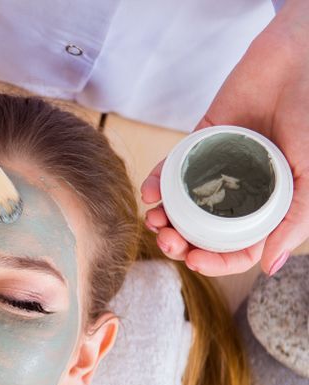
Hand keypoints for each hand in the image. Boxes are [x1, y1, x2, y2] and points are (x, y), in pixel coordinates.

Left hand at [141, 7, 308, 275]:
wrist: (298, 58)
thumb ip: (294, 218)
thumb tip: (269, 266)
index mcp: (270, 204)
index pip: (239, 247)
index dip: (215, 261)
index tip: (194, 261)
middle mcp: (241, 190)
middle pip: (204, 231)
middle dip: (181, 243)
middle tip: (168, 242)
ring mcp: (218, 168)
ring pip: (183, 206)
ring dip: (163, 219)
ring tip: (155, 222)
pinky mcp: (199, 143)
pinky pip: (173, 169)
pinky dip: (157, 184)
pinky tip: (150, 194)